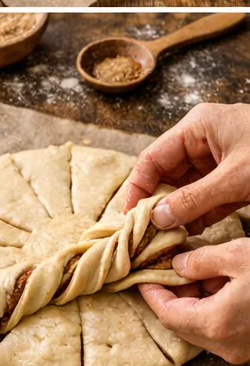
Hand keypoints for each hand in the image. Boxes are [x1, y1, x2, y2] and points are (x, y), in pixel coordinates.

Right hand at [123, 103, 249, 233]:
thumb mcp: (235, 177)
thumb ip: (195, 199)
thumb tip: (157, 219)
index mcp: (198, 127)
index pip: (153, 158)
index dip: (138, 187)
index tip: (130, 216)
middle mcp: (204, 141)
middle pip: (167, 175)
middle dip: (158, 204)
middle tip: (148, 233)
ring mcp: (219, 160)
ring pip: (187, 189)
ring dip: (178, 213)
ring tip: (167, 237)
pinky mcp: (234, 179)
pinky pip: (208, 198)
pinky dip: (200, 216)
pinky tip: (190, 233)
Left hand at [139, 239, 249, 363]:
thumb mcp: (240, 256)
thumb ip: (202, 261)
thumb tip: (178, 265)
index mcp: (216, 324)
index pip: (167, 314)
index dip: (152, 293)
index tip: (144, 274)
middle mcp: (225, 346)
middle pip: (181, 325)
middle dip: (171, 296)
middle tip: (169, 269)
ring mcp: (239, 350)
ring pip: (200, 329)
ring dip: (193, 302)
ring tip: (199, 273)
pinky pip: (219, 331)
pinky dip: (212, 310)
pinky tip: (220, 285)